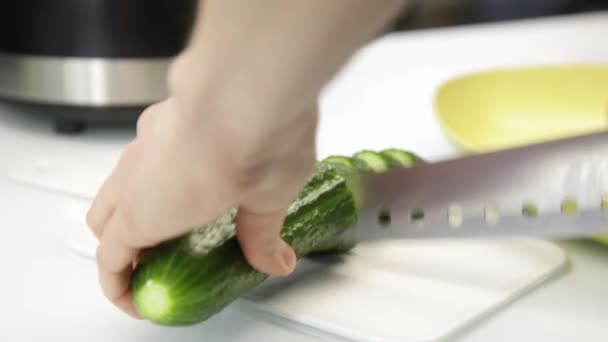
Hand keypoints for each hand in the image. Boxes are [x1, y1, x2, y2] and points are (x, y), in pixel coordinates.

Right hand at [86, 97, 317, 316]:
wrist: (249, 81)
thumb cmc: (253, 146)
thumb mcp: (265, 204)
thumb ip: (261, 236)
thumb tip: (275, 260)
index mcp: (148, 214)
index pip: (110, 261)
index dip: (119, 288)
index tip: (137, 300)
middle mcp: (134, 176)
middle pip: (102, 222)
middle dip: (120, 248)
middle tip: (154, 262)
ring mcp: (142, 142)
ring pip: (116, 183)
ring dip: (131, 206)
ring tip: (171, 217)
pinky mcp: (159, 115)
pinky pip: (139, 152)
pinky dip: (150, 171)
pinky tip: (188, 169)